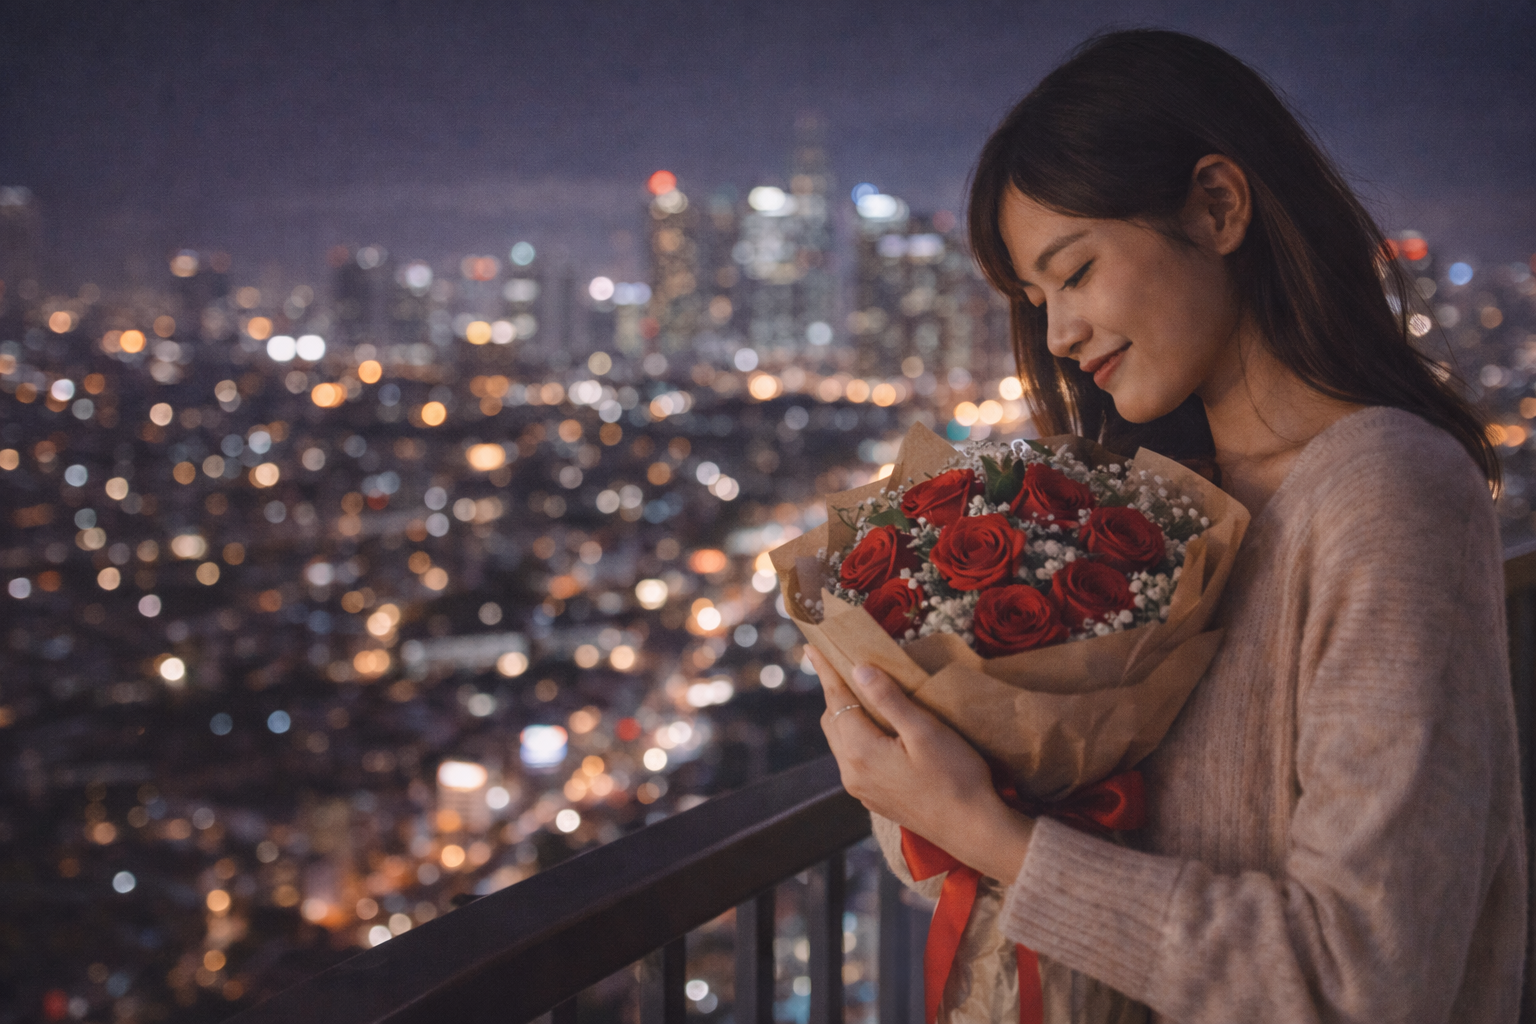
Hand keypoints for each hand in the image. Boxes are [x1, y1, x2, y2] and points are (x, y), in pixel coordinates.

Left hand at [811, 647, 1033, 883]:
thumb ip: (889, 699)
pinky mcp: (874, 798)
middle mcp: (851, 772)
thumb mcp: (925, 731)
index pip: (836, 699)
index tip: (812, 647)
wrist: (974, 831)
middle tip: (843, 664)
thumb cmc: (956, 778)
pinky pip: (854, 758)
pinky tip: (878, 728)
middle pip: (833, 719)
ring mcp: (861, 789)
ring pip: (842, 740)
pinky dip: (858, 735)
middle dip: (837, 690)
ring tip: (862, 691)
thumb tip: (858, 669)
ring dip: (847, 713)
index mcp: (860, 751)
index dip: (826, 671)